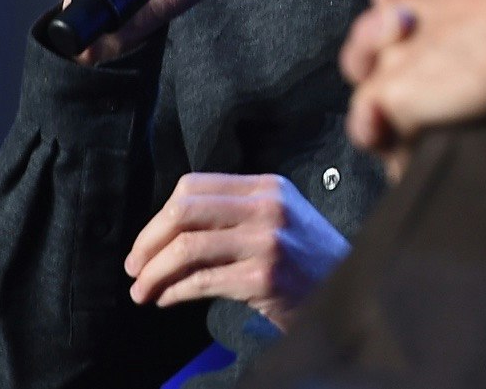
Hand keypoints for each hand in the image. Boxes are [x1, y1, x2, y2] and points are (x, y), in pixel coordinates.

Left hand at [123, 173, 349, 329]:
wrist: (352, 292)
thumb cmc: (307, 264)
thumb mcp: (278, 220)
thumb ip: (235, 213)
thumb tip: (168, 229)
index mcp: (267, 186)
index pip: (194, 186)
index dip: (158, 216)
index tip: (144, 243)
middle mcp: (268, 206)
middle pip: (183, 210)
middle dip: (147, 241)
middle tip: (133, 267)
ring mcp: (268, 240)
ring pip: (186, 247)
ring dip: (153, 272)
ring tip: (142, 291)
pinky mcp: (265, 276)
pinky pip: (201, 281)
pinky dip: (174, 292)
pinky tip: (165, 300)